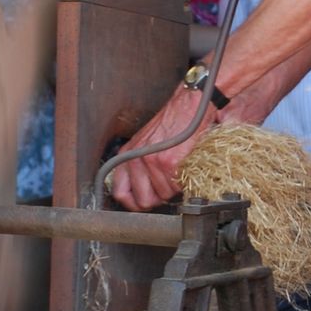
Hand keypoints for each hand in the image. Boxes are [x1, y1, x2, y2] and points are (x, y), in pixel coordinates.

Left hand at [107, 85, 215, 210]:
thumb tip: (142, 190)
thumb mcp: (145, 142)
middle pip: (143, 201)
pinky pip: (175, 188)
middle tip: (166, 188)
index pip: (120, 193)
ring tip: (177, 171)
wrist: (190, 106)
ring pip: (163, 196)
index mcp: (127, 155)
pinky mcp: (168, 163)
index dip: (133, 203)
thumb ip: (139, 165)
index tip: (143, 203)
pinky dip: (183, 183)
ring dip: (173, 188)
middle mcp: (136, 159)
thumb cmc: (172, 123)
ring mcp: (151, 162)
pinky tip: (184, 168)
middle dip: (157, 199)